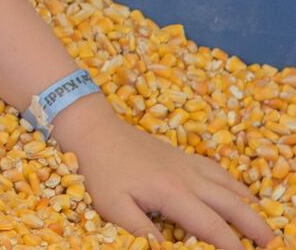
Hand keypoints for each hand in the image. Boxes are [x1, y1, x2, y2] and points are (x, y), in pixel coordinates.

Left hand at [57, 101, 275, 248]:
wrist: (91, 127)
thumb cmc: (98, 169)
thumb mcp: (113, 206)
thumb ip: (142, 232)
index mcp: (173, 193)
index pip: (213, 227)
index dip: (232, 246)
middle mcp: (188, 178)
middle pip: (233, 205)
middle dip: (256, 227)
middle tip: (273, 245)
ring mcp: (187, 163)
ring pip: (230, 186)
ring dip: (250, 206)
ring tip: (264, 226)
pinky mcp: (182, 155)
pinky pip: (218, 171)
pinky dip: (235, 185)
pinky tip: (240, 193)